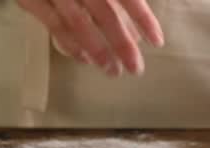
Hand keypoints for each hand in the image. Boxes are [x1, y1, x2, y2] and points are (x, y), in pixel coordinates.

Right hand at [17, 0, 164, 76]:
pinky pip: (52, 24)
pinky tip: (83, 59)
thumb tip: (136, 13)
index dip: (143, 19)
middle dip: (123, 44)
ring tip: (112, 71)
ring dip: (98, 50)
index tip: (157, 41)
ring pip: (78, 22)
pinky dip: (69, 44)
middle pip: (106, 13)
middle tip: (136, 69)